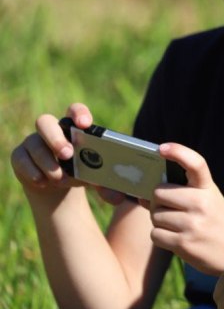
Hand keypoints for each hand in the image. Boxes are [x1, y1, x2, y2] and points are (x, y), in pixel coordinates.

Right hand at [10, 103, 129, 204]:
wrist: (58, 185)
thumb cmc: (81, 173)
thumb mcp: (94, 177)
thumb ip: (107, 184)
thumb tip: (119, 198)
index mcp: (73, 128)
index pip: (74, 111)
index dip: (78, 113)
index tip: (85, 124)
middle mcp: (52, 130)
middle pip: (46, 122)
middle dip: (56, 138)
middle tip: (68, 154)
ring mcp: (33, 142)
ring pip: (34, 143)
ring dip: (47, 161)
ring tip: (59, 178)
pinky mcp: (20, 156)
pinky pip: (21, 159)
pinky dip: (32, 171)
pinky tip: (42, 181)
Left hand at [149, 142, 223, 274]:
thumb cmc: (216, 223)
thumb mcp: (208, 201)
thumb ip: (181, 193)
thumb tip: (142, 195)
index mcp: (208, 188)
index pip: (195, 163)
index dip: (178, 152)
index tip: (161, 148)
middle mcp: (201, 203)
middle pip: (159, 193)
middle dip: (157, 202)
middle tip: (168, 208)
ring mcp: (192, 224)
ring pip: (155, 215)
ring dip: (159, 221)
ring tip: (177, 226)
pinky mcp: (184, 244)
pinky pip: (155, 234)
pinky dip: (160, 237)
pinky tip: (176, 239)